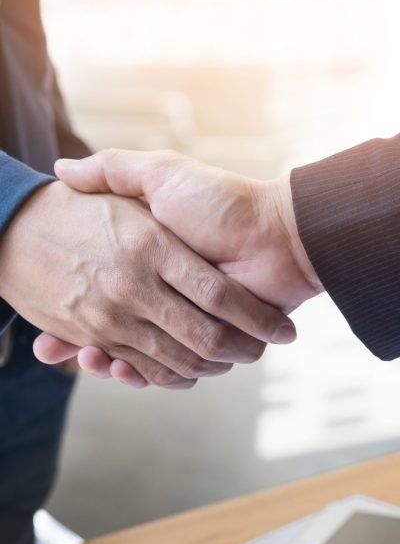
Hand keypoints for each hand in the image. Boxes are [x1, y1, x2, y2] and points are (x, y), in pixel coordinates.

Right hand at [35, 149, 321, 381]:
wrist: (278, 236)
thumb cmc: (220, 202)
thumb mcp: (162, 174)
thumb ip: (116, 169)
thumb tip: (63, 172)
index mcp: (149, 262)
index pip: (99, 288)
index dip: (69, 305)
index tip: (44, 317)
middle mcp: (162, 292)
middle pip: (114, 326)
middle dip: (85, 340)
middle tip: (51, 348)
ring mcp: (184, 318)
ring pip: (137, 352)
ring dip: (110, 360)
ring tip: (89, 356)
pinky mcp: (207, 341)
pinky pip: (168, 367)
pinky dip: (147, 375)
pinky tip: (121, 369)